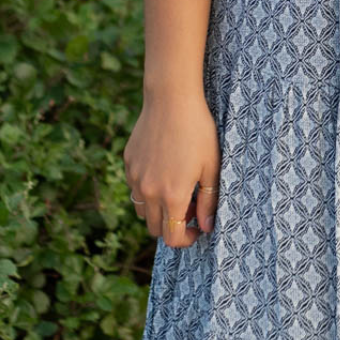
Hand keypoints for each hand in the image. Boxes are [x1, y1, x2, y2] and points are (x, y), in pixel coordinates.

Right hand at [124, 88, 221, 246]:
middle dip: (172, 226)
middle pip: (154, 228)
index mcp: (172, 196)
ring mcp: (135, 177)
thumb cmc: (198, 132)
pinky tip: (164, 169)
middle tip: (190, 206)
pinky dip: (148, 190)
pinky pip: (135, 188)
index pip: (172, 237)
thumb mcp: (211, 168)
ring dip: (157, 210)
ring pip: (141, 210)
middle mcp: (149, 191)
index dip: (185, 240)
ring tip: (175, 189)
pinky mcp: (129, 163)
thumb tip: (205, 228)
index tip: (196, 229)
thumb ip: (208, 202)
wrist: (171, 100)